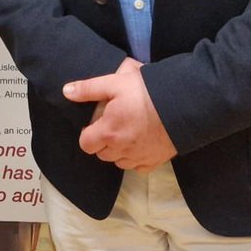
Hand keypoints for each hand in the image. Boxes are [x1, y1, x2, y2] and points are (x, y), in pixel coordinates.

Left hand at [64, 58, 176, 172]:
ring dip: (117, 151)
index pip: (86, 144)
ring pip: (119, 162)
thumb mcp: (114, 83)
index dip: (86, 134)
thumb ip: (88, 89)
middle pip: (102, 154)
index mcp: (108, 131)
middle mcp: (122, 149)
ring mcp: (140, 157)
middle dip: (102, 142)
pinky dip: (135, 159)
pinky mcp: (156, 161)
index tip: (94, 124)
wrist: (184, 105)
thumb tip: (66, 91)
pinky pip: (138, 167)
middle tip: (110, 125)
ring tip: (125, 133)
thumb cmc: (146, 92)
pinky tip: (139, 144)